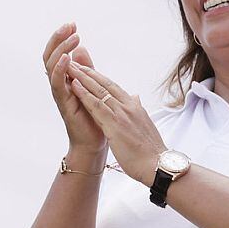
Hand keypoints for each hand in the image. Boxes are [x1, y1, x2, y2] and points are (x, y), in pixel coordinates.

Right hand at [42, 23, 105, 160]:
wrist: (94, 142)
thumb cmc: (94, 117)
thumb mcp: (91, 87)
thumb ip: (86, 69)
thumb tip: (81, 48)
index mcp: (65, 78)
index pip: (58, 53)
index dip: (62, 39)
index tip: (73, 25)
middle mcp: (59, 84)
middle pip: (49, 56)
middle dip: (58, 39)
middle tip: (70, 26)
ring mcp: (59, 94)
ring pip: (51, 67)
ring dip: (61, 50)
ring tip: (72, 39)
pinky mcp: (63, 104)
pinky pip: (57, 85)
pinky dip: (60, 70)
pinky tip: (67, 59)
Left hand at [66, 61, 165, 184]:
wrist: (158, 165)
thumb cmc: (151, 152)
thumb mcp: (145, 126)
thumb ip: (138, 110)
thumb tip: (136, 97)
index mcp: (135, 107)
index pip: (114, 88)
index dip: (100, 78)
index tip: (88, 70)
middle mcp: (129, 106)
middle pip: (105, 84)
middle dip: (89, 72)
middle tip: (75, 62)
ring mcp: (122, 114)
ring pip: (99, 91)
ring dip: (83, 78)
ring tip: (70, 67)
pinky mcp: (115, 124)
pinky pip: (96, 105)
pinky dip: (84, 94)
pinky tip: (74, 85)